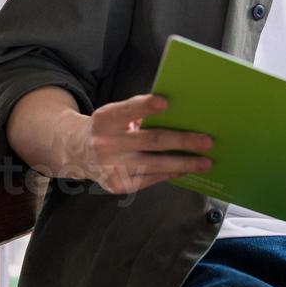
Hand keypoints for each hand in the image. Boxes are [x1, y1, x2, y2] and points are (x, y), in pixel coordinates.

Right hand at [63, 93, 214, 193]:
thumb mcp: (116, 115)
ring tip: (205, 162)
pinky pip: (150, 178)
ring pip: (155, 165)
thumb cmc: (110, 128)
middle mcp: (106, 144)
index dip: (145, 106)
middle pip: (151, 141)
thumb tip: (180, 116)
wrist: (78, 152)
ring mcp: (111, 167)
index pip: (127, 111)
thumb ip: (139, 113)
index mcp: (105, 119)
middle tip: (207, 141)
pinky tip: (185, 169)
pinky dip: (170, 173)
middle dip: (182, 141)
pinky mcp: (117, 185)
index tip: (165, 102)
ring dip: (184, 164)